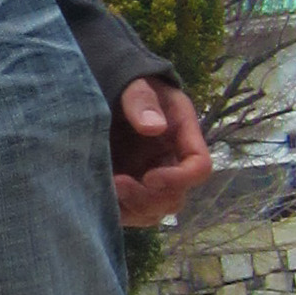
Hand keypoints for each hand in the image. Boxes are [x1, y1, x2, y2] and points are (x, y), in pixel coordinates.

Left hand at [112, 77, 211, 223]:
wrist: (102, 84)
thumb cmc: (125, 81)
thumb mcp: (135, 83)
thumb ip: (142, 101)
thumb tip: (154, 127)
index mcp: (182, 134)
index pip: (199, 167)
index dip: (179, 179)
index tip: (149, 177)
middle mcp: (169, 161)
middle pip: (175, 198)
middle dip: (148, 199)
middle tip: (117, 184)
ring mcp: (148, 177)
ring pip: (153, 212)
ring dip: (132, 209)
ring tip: (105, 191)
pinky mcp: (127, 187)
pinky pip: (130, 212)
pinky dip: (117, 213)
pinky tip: (97, 199)